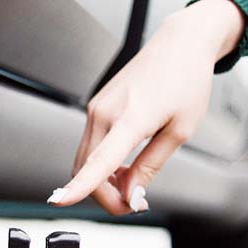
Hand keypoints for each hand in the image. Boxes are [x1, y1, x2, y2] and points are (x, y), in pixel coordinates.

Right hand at [48, 0, 245, 212]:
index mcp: (131, 118)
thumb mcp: (180, 131)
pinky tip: (123, 163)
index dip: (79, 185)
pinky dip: (102, 164)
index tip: (60, 201)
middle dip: (106, 195)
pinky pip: (90, 146)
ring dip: (103, 180)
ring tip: (132, 180)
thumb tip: (132, 196)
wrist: (180, 45)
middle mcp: (105, 112)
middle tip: (135, 202)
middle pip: (87, 170)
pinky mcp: (96, 107)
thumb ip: (151, 166)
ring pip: (85, 161)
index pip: (99, 161)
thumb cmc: (186, 81)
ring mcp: (97, 108)